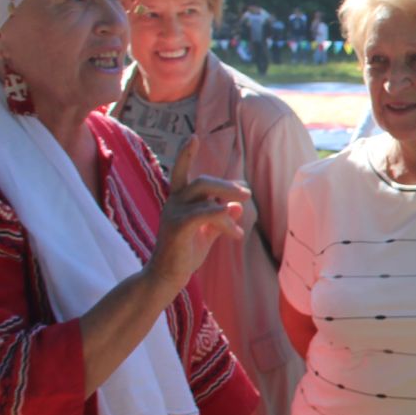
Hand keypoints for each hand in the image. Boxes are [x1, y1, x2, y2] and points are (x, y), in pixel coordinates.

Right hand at [151, 137, 249, 287]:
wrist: (168, 277)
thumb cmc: (185, 253)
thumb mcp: (207, 232)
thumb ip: (220, 217)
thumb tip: (237, 205)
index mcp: (179, 201)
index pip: (181, 171)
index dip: (186, 154)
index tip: (194, 137)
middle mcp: (174, 203)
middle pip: (202, 182)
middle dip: (226, 185)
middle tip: (247, 194)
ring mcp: (173, 214)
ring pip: (204, 196)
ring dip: (227, 200)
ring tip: (244, 210)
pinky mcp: (177, 228)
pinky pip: (201, 214)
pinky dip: (219, 213)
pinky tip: (233, 219)